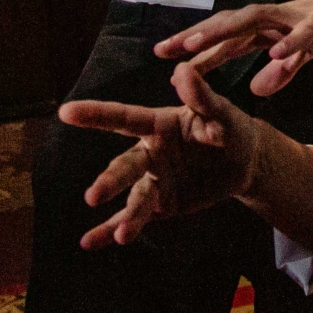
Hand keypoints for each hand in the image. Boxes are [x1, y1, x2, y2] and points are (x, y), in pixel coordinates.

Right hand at [60, 63, 264, 248]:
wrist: (246, 161)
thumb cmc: (230, 127)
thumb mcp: (220, 111)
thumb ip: (200, 96)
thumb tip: (181, 70)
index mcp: (157, 125)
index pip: (123, 118)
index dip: (95, 114)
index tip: (66, 111)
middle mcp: (148, 153)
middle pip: (126, 166)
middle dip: (111, 182)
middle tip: (95, 196)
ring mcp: (153, 180)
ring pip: (134, 197)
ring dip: (126, 216)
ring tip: (122, 234)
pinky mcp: (162, 205)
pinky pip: (136, 218)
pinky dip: (111, 231)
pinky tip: (89, 242)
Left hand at [155, 0, 312, 96]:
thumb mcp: (303, 57)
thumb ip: (280, 71)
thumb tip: (254, 91)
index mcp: (268, 28)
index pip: (226, 37)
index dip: (196, 47)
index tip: (164, 58)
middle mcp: (276, 17)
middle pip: (229, 23)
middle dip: (197, 36)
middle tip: (166, 51)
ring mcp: (299, 15)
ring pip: (255, 18)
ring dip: (225, 31)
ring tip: (199, 45)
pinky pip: (307, 30)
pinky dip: (291, 40)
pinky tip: (276, 51)